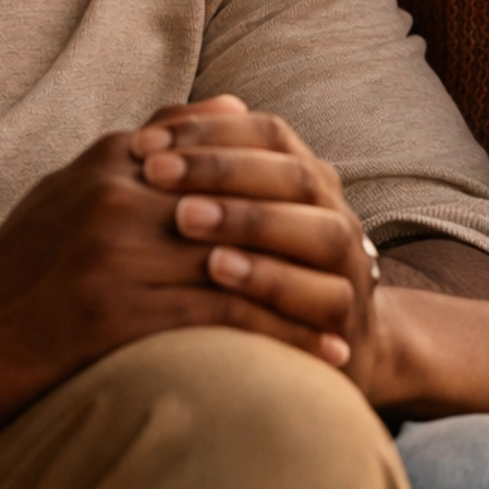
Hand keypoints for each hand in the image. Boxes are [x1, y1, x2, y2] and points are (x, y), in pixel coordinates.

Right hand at [0, 106, 360, 427]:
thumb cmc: (16, 265)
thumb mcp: (78, 183)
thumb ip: (153, 144)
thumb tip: (234, 107)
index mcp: (118, 163)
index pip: (227, 165)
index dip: (285, 195)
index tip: (336, 219)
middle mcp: (121, 200)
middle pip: (242, 215)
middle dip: (305, 246)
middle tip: (364, 273)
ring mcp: (115, 258)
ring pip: (238, 269)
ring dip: (305, 298)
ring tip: (354, 321)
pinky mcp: (110, 318)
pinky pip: (217, 324)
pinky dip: (279, 340)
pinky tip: (318, 361)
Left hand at [130, 97, 385, 385]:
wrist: (304, 355)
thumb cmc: (244, 276)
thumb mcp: (216, 224)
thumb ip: (190, 181)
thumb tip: (146, 136)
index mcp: (304, 179)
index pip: (268, 135)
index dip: (209, 133)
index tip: (142, 145)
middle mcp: (334, 212)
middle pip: (293, 175)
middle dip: (222, 170)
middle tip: (153, 172)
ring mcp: (346, 264)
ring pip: (320, 230)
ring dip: (251, 220)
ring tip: (184, 219)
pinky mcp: (345, 317)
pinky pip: (323, 295)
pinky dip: (272, 280)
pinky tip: (219, 271)